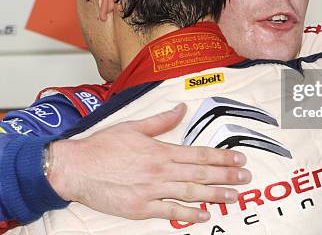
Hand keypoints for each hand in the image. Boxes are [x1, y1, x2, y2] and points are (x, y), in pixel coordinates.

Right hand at [48, 103, 250, 222]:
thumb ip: (161, 121)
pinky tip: (204, 213)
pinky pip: (170, 211)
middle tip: (246, 178)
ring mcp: (151, 190)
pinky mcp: (140, 208)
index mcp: (160, 150)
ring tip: (234, 196)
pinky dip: (189, 213)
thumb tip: (181, 108)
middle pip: (200, 173)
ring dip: (215, 194)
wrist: (75, 168)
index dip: (221, 157)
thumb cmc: (102, 147)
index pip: (199, 153)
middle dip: (226, 176)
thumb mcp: (133, 127)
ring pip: (190, 192)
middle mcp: (160, 170)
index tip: (238, 159)